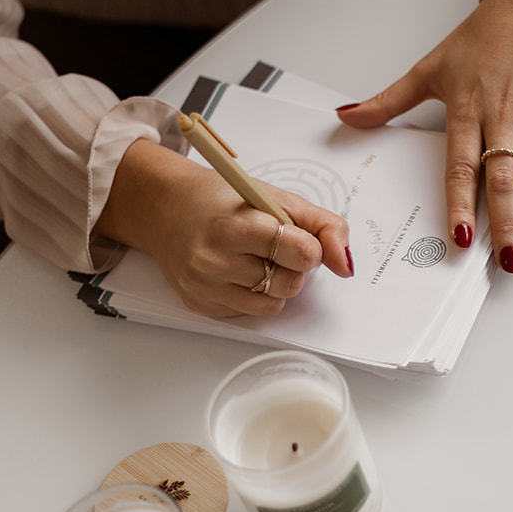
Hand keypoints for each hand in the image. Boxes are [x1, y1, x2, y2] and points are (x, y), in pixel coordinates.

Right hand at [95, 139, 352, 316]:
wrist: (166, 208)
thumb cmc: (224, 200)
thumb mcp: (277, 198)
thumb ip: (323, 226)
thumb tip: (346, 266)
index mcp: (235, 227)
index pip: (301, 253)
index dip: (308, 246)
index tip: (296, 235)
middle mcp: (215, 261)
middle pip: (291, 283)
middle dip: (293, 265)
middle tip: (274, 245)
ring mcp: (204, 288)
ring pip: (274, 304)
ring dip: (276, 283)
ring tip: (256, 258)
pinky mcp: (199, 305)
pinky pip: (250, 313)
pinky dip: (253, 294)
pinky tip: (236, 270)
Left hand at [335, 0, 512, 270]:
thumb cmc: (483, 35)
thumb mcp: (431, 66)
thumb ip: (389, 100)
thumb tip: (346, 117)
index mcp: (467, 108)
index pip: (461, 164)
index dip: (461, 203)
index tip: (460, 238)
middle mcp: (504, 114)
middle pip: (503, 175)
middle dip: (505, 220)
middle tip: (506, 260)